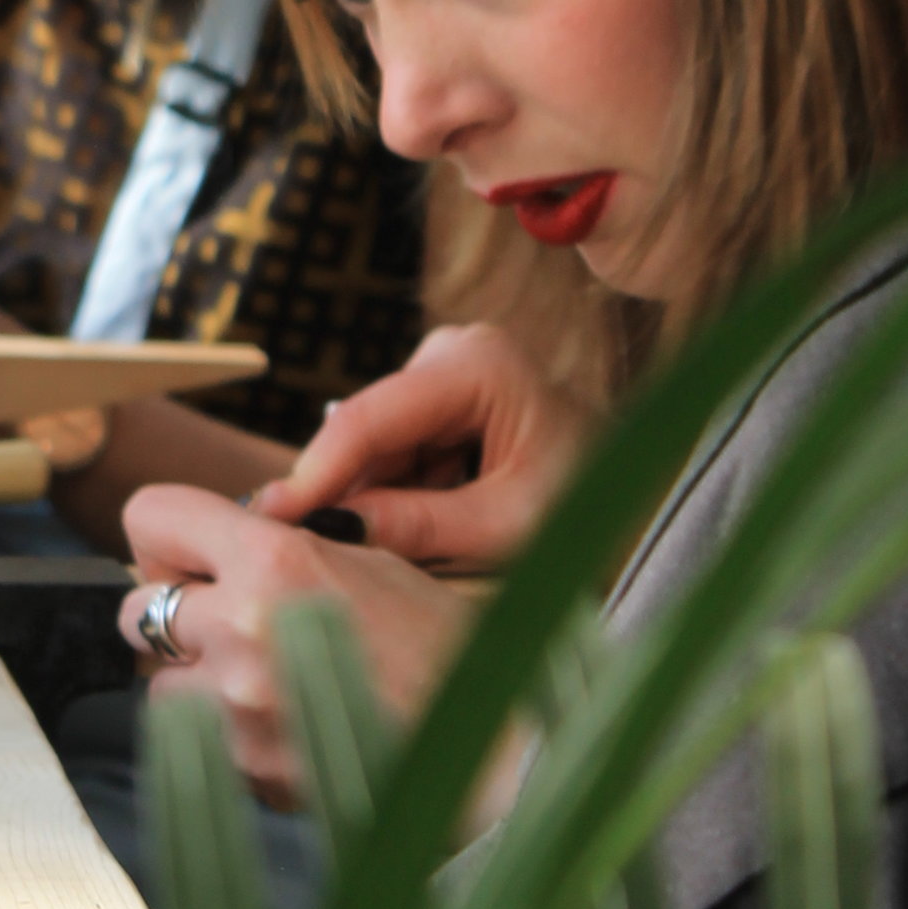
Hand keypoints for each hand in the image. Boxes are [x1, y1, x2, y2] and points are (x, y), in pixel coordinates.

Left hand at [119, 479, 474, 794]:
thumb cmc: (445, 649)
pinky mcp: (245, 774)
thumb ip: (282, 546)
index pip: (149, 517)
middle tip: (234, 620)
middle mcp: (241, 633)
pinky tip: (295, 727)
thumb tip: (218, 542)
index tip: (195, 554)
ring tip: (271, 682)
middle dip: (179, 612)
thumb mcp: (371, 563)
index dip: (169, 534)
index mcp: (275, 562)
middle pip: (136, 608)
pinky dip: (231, 735)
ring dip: (199, 681)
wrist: (494, 755)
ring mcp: (236, 713)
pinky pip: (202, 745)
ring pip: (161, 685)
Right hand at [255, 323, 595, 573]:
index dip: (315, 472)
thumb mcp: (505, 527)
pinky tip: (402, 535)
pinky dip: (392, 497)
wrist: (636, 492)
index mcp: (479, 364)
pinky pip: (394, 454)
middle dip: (339, 492)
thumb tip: (327, 531)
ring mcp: (444, 373)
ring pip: (373, 448)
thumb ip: (416, 526)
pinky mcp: (441, 401)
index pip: (369, 417)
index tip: (271, 522)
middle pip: (364, 430)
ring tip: (384, 556)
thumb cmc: (589, 505)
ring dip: (369, 501)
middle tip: (305, 554)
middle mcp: (452, 352)